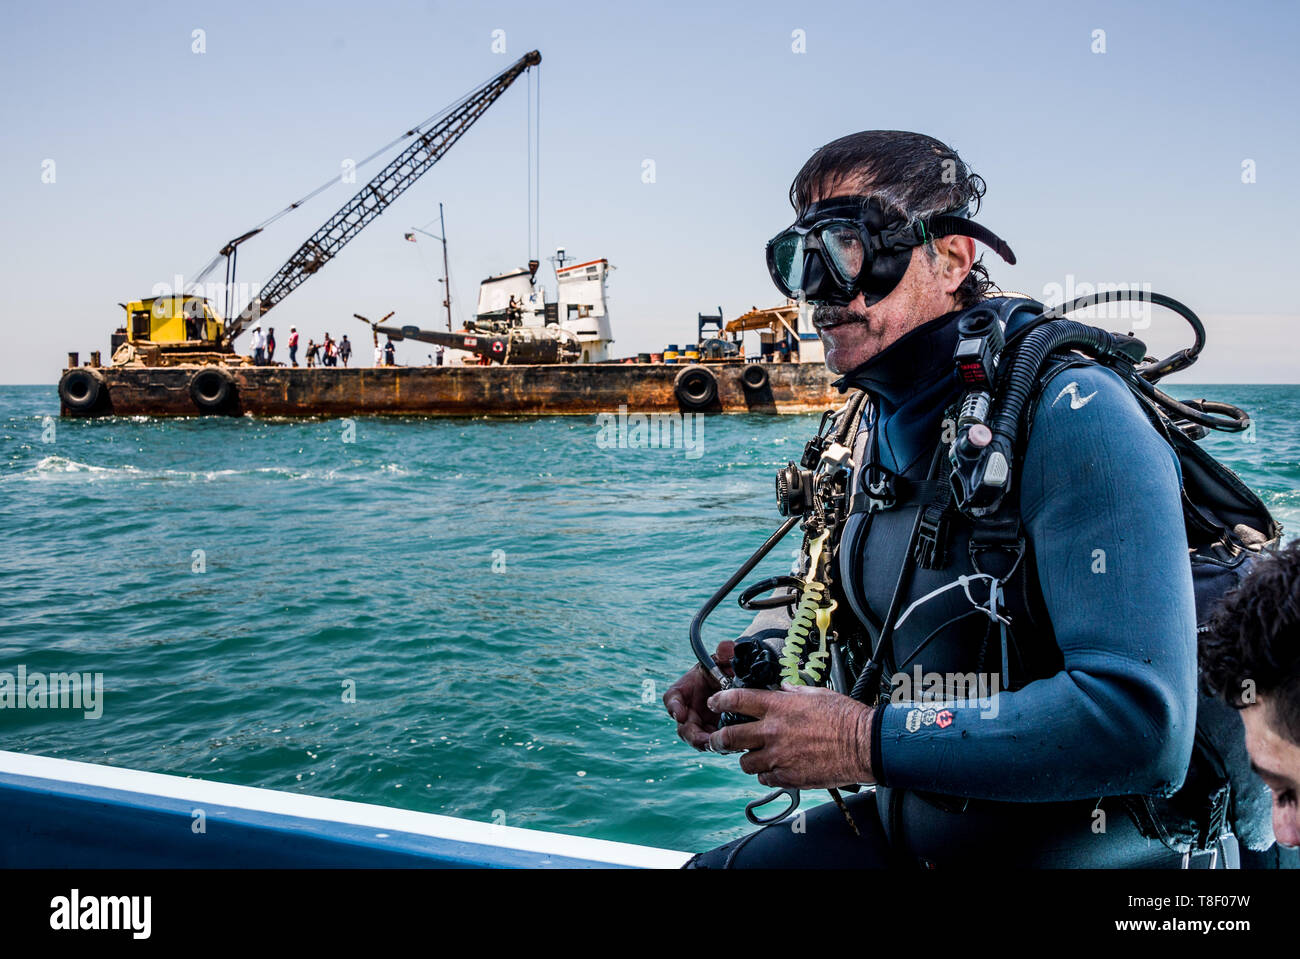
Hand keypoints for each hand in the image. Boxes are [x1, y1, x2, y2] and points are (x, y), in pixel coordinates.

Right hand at [663, 641, 733, 750]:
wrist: (739, 681)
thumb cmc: (725, 667)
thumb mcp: (725, 658)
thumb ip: (725, 651)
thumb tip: (726, 647)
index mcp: (685, 690)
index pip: (671, 698)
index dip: (673, 706)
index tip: (678, 713)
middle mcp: (688, 710)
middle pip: (683, 726)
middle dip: (692, 735)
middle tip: (704, 740)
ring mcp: (701, 724)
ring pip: (697, 740)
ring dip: (707, 744)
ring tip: (720, 745)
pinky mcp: (714, 734)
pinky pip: (715, 745)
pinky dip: (721, 746)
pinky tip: (735, 745)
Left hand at [706, 683, 874, 789]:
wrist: (864, 745)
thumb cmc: (845, 717)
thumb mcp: (816, 694)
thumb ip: (792, 692)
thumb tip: (781, 689)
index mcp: (778, 706)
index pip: (737, 700)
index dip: (719, 701)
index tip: (714, 703)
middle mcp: (773, 731)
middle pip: (729, 737)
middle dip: (718, 740)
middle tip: (717, 741)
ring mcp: (779, 756)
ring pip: (745, 762)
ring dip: (747, 759)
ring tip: (755, 756)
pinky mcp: (788, 776)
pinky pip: (765, 778)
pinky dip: (766, 774)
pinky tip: (775, 768)